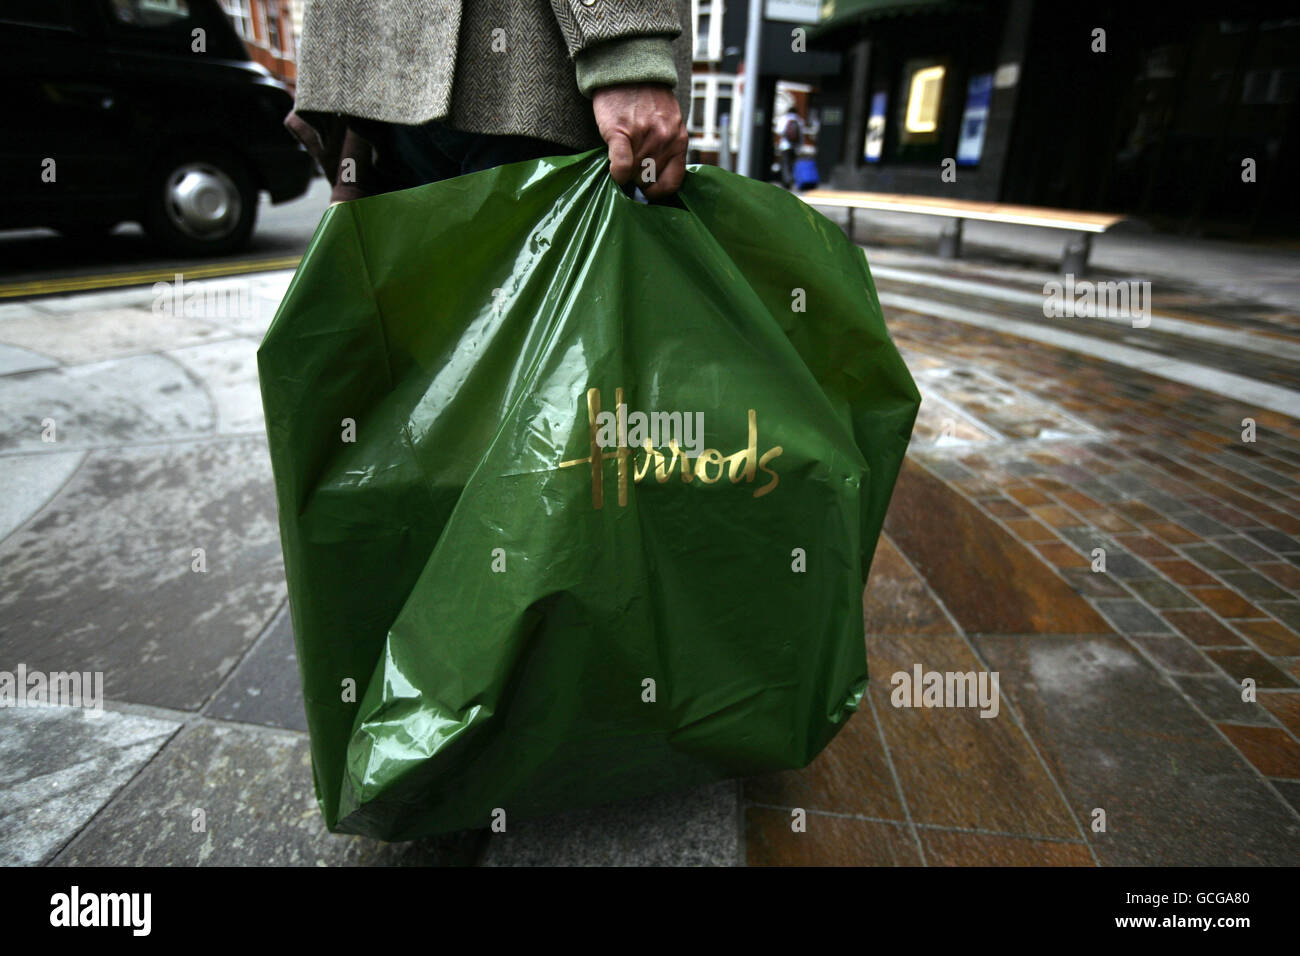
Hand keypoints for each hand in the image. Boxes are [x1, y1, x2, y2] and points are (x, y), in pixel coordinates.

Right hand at [592, 84, 687, 199]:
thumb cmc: (646, 99)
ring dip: (626, 170)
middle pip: (649, 180)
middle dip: (639, 176)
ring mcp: (645, 136)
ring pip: (634, 175)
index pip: (673, 183)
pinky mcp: (621, 132)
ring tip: (624, 152)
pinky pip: (621, 166)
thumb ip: (668, 148)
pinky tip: (615, 169)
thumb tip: (656, 181)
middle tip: (632, 160)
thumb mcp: (669, 123)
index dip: (658, 190)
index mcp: (680, 140)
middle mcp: (665, 140)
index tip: (648, 188)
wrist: (627, 70)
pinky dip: (617, 172)